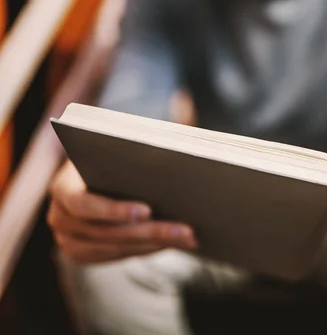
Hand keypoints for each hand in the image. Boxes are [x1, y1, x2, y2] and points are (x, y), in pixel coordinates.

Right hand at [47, 161, 197, 263]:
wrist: (95, 170)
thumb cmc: (110, 154)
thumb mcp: (116, 148)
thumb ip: (134, 153)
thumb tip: (172, 159)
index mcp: (62, 187)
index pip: (82, 204)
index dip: (113, 210)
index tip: (147, 210)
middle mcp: (60, 218)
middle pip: (106, 232)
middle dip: (150, 232)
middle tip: (186, 231)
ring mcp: (69, 240)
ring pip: (115, 248)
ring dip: (155, 244)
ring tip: (188, 239)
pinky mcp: (85, 253)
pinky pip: (118, 256)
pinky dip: (148, 250)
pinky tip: (175, 244)